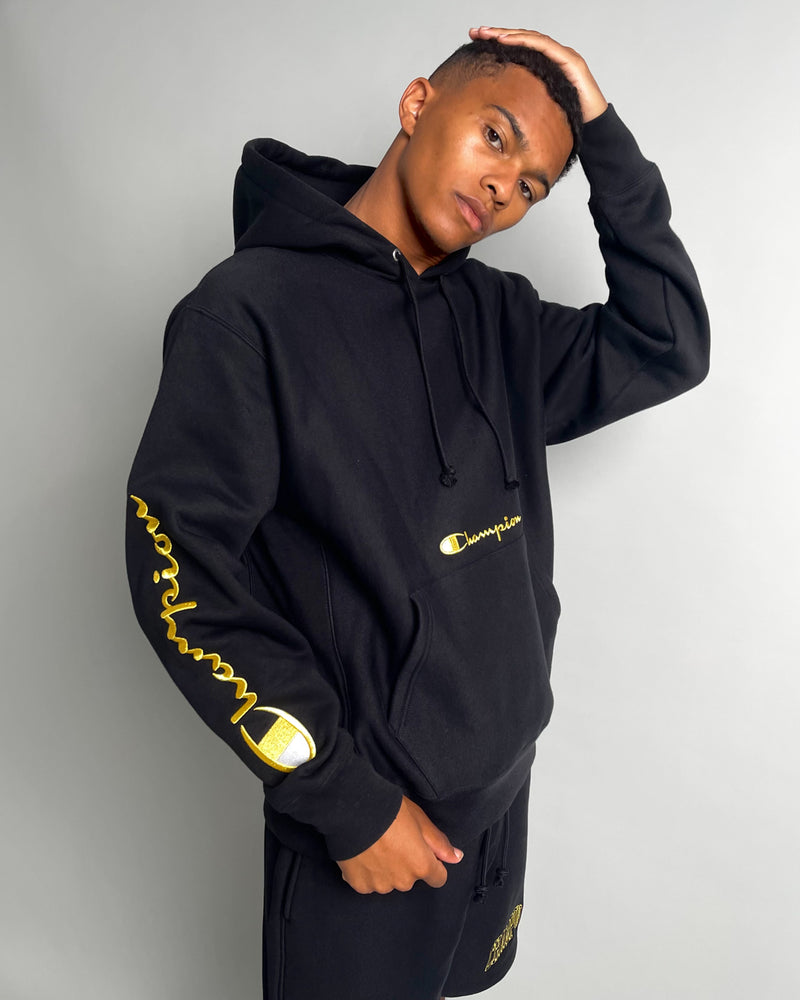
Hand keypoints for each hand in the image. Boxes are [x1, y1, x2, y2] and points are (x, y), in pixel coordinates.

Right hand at [336, 796, 462, 893]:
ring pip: (388, 880)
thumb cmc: (390, 811)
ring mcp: (380, 885)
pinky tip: (361, 853)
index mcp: (421, 866)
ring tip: (374, 845)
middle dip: (406, 864)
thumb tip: (456, 857)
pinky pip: (368, 882)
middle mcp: (403, 881)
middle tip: (394, 840)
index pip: (438, 878)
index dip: (432, 864)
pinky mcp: (359, 885)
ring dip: (385, 869)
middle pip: (410, 878)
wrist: (353, 810)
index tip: (421, 851)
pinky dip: (366, 872)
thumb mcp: (420, 820)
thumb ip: (439, 843)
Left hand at [469, 26, 607, 122]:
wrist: (594, 128)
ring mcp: (563, 55)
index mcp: (545, 65)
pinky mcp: (571, 61)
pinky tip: (508, 40)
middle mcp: (554, 55)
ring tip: (488, 34)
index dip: (498, 41)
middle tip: (475, 32)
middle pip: (523, 39)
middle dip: (498, 33)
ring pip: (532, 38)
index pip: (519, 47)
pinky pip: (546, 47)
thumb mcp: (536, 110)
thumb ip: (521, 101)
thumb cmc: (566, 121)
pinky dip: (526, 42)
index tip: (476, 40)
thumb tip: (494, 110)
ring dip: (508, 34)